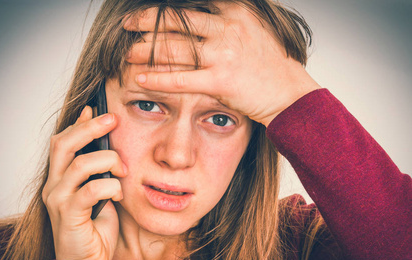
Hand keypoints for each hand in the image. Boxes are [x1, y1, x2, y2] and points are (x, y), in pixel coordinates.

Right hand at [42, 106, 126, 259]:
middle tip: (113, 119)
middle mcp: (54, 185)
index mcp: (60, 178)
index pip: (62, 141)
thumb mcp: (99, 193)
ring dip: (109, 161)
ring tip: (124, 170)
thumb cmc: (94, 228)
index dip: (78, 123)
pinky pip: (91, 189)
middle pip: (63, 143)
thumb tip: (107, 147)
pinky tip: (119, 193)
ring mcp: (59, 200)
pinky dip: (111, 186)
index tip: (96, 108)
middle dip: (90, 128)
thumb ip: (99, 172)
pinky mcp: (69, 215)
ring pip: (80, 163)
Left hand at [125, 3, 319, 125]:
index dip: (166, 8)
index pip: (191, 5)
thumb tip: (202, 19)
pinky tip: (140, 78)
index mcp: (235, 12)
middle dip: (146, 21)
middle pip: (177, 21)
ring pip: (175, 48)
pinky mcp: (220, 80)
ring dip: (147, 50)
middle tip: (127, 25)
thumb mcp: (254, 30)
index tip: (149, 12)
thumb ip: (227, 21)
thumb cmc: (271, 65)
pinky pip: (181, 79)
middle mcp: (227, 28)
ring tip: (127, 53)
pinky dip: (158, 79)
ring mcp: (223, 54)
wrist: (290, 93)